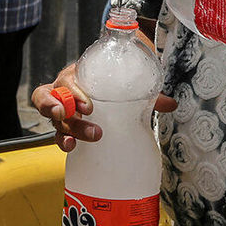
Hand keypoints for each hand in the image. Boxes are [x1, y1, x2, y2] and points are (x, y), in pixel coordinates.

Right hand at [31, 63, 176, 151]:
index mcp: (77, 76)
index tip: (90, 107)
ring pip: (54, 122)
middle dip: (68, 118)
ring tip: (73, 143)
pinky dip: (63, 142)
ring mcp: (64, 111)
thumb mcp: (126, 79)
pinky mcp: (67, 127)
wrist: (108, 76)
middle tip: (91, 127)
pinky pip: (59, 135)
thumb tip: (171, 104)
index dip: (73, 94)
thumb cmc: (112, 76)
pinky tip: (72, 149)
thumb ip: (147, 91)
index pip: (66, 82)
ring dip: (64, 132)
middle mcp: (65, 92)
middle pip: (55, 104)